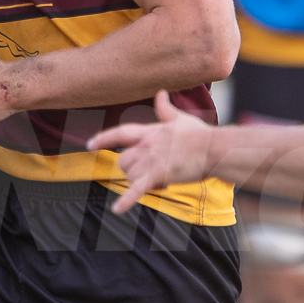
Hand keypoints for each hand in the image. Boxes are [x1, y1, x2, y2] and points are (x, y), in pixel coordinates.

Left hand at [87, 91, 215, 211]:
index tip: (90, 145)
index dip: (103, 139)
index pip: (120, 133)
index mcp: (149, 131)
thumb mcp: (180, 118)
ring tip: (161, 180)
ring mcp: (151, 159)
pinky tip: (117, 209)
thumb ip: (166, 108)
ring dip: (140, 183)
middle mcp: (146, 144)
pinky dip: (127, 201)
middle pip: (123, 161)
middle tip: (150, 174)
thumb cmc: (200, 134)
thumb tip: (160, 92)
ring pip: (131, 175)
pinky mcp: (158, 174)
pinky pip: (137, 189)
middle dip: (132, 170)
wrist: (214, 147)